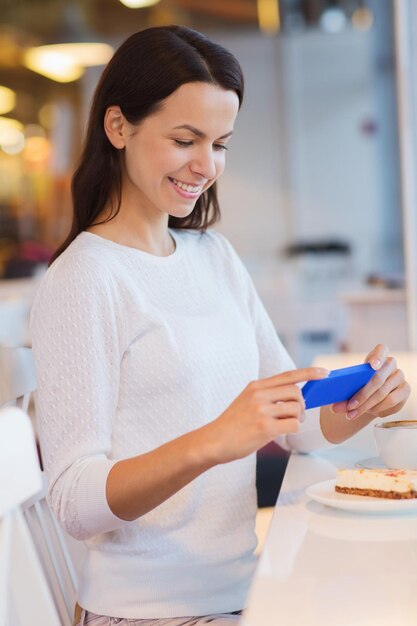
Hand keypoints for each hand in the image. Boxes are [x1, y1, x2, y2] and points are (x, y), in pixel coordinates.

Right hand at [205, 367, 328, 463]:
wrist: (213, 441)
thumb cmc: (232, 424)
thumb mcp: (246, 400)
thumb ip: (267, 395)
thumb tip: (294, 396)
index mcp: (256, 386)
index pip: (288, 375)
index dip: (309, 373)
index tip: (324, 372)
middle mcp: (259, 394)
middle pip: (296, 392)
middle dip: (302, 405)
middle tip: (297, 415)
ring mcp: (261, 410)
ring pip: (297, 409)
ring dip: (298, 419)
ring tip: (286, 424)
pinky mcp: (265, 427)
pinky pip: (293, 425)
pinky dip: (293, 429)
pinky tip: (281, 432)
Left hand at [331, 344, 410, 420]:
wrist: (370, 396)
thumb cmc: (357, 385)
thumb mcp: (348, 383)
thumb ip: (340, 389)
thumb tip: (332, 399)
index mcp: (377, 355)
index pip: (381, 350)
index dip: (377, 357)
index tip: (372, 366)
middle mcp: (391, 364)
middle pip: (378, 378)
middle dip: (362, 395)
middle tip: (349, 406)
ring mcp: (400, 377)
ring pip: (384, 393)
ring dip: (367, 406)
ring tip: (353, 413)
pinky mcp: (405, 390)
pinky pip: (391, 402)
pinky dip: (378, 409)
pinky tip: (369, 412)